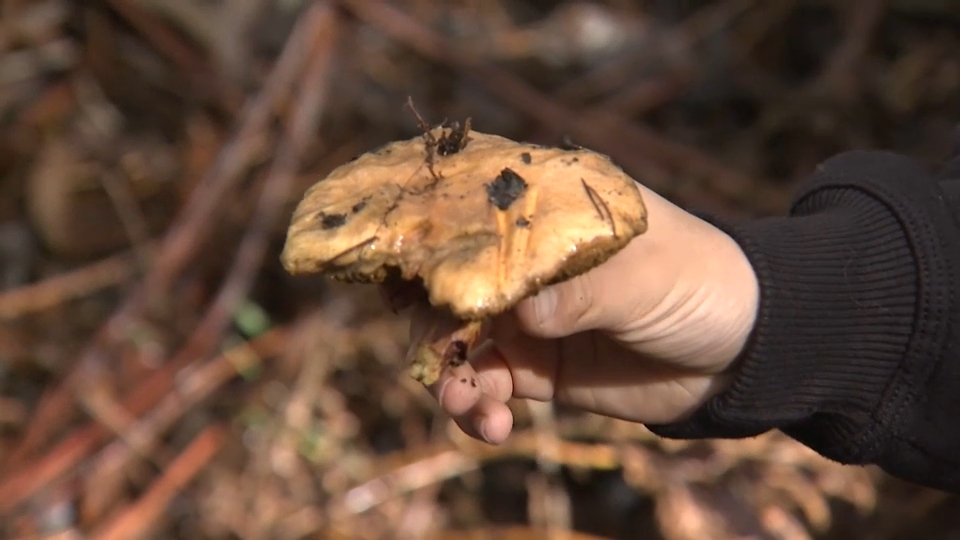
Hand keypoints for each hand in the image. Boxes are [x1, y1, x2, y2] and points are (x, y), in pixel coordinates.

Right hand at [410, 185, 759, 443]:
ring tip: (467, 405)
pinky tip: (491, 425)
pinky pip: (483, 386)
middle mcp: (521, 262)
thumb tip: (518, 317)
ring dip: (449, 375)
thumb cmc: (698, 282)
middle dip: (429, 322)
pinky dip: (475, 407)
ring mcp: (523, 315)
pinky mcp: (532, 367)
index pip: (465, 213)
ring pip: (455, 341)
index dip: (425, 239)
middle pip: (445, 283)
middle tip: (434, 356)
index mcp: (543, 212)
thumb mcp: (645, 278)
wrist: (739, 351)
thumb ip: (581, 294)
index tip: (398, 274)